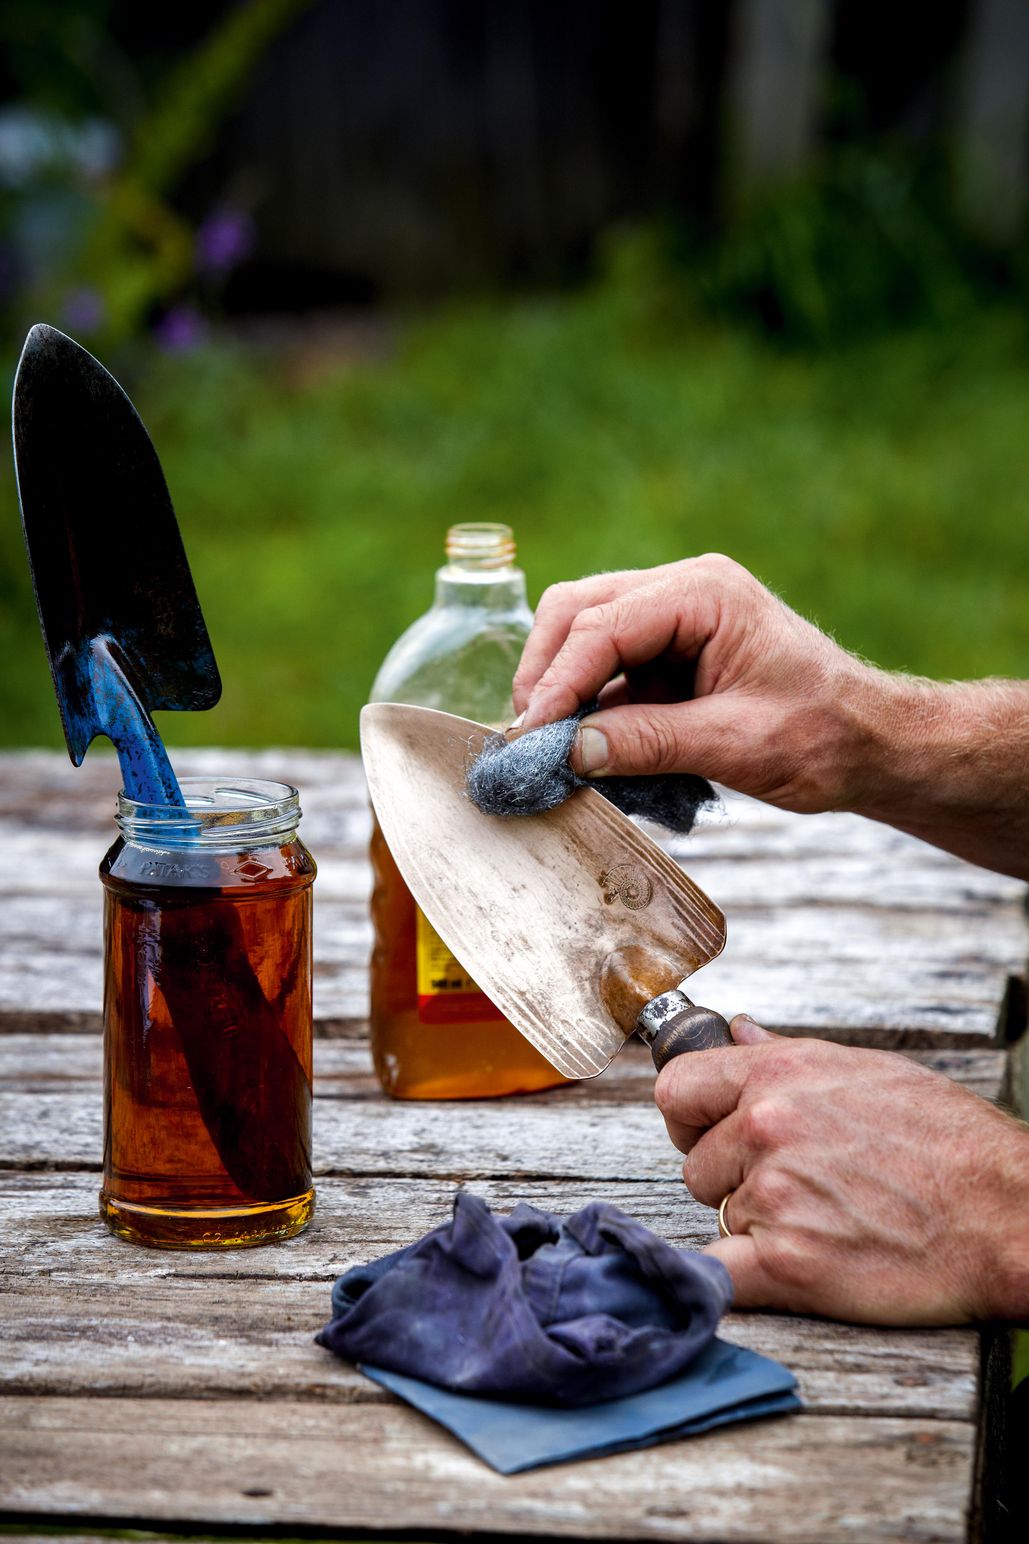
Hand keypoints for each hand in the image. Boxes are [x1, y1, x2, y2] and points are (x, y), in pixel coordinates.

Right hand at [513, 554, 1028, 874]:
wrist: (872, 742)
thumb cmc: (824, 737)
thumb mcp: (737, 745)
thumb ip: (651, 742)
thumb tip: (570, 752)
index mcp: (706, 594)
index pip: (604, 625)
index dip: (558, 682)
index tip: (530, 736)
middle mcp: (684, 590)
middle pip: (579, 611)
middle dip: (546, 673)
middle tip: (528, 739)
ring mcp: (674, 616)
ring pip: (583, 632)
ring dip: (560, 687)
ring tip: (546, 745)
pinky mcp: (668, 651)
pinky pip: (607, 666)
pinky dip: (584, 702)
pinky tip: (576, 745)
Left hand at [655, 1015, 1028, 1324]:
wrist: (1007, 1214)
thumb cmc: (950, 1142)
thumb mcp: (867, 1071)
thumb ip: (786, 1056)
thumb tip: (737, 1032)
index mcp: (779, 1075)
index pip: (676, 1090)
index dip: (689, 1118)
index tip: (708, 1133)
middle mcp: (766, 1127)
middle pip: (697, 1165)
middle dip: (733, 1179)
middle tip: (798, 1187)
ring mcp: (774, 1196)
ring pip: (722, 1218)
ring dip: (758, 1227)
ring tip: (826, 1220)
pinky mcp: (789, 1264)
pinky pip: (720, 1277)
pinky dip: (738, 1281)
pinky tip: (775, 1271)